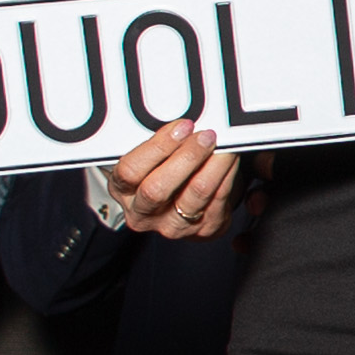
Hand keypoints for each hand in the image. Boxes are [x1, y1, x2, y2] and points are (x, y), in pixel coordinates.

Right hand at [109, 119, 240, 239]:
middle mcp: (143, 214)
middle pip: (158, 189)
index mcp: (123, 191)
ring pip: (194, 194)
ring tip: (223, 145)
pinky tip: (231, 159)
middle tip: (206, 136)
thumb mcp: (148, 158)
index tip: (182, 127)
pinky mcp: (204, 229)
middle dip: (186, 157)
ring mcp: (173, 226)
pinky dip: (228, 175)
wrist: (182, 207)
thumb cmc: (161, 172)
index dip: (158, 147)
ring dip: (214, 165)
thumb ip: (157, 144)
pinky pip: (219, 199)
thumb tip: (182, 124)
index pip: (130, 171)